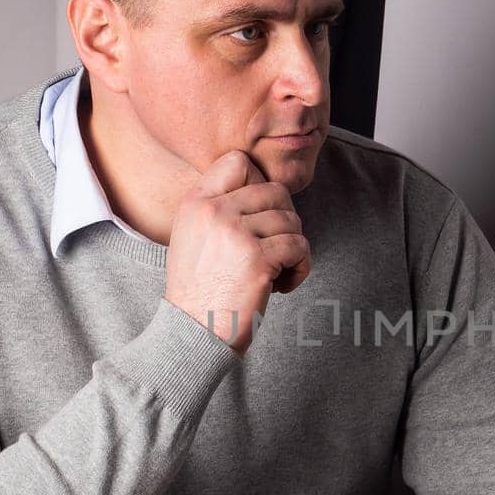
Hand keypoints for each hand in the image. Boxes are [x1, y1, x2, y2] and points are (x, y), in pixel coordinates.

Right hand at [164, 150, 311, 352]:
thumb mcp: (193, 238)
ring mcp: (236, 234)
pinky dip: (300, 268)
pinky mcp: (259, 259)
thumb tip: (267, 191)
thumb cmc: (201, 292)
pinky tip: (282, 286)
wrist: (193, 334)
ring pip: (292, 221)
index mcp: (196, 204)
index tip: (258, 216)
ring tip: (275, 272)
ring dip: (292, 249)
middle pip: (276, 191)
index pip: (238, 161)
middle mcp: (214, 212)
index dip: (259, 183)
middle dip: (284, 222)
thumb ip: (220, 209)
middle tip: (274, 249)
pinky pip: (300, 247)